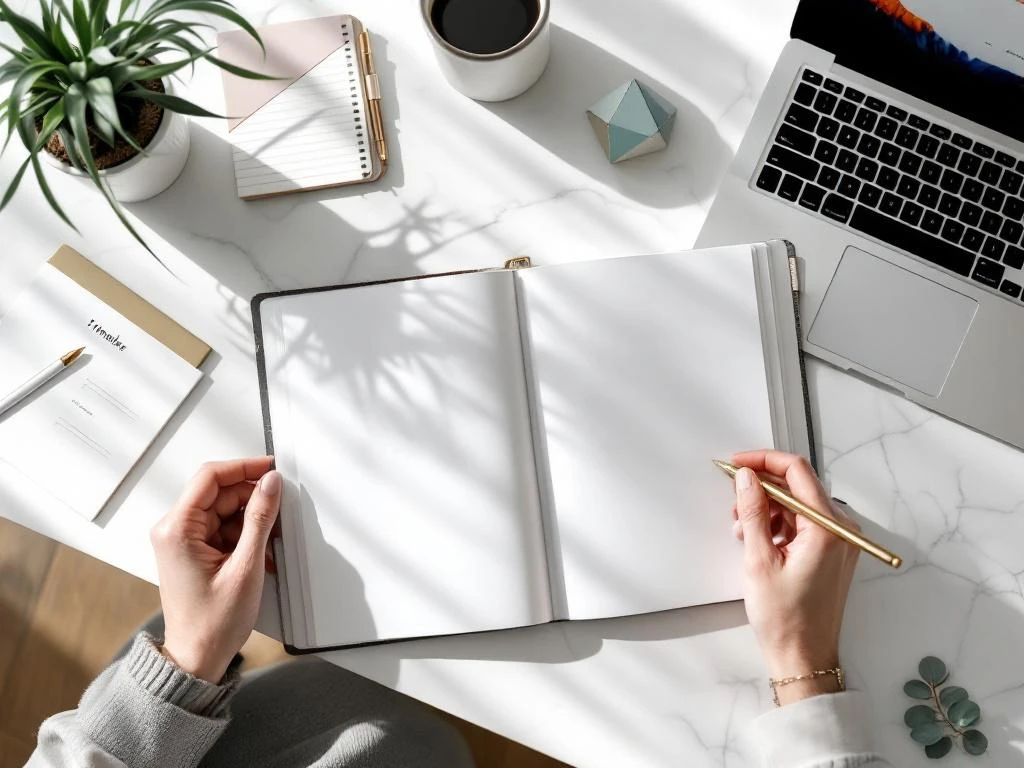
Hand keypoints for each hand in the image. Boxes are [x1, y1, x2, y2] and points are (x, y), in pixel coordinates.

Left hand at [151, 457, 280, 682]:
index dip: (244, 467)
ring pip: (225, 510)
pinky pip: (224, 527)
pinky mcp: (194, 549)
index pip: (210, 477)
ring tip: (268, 546)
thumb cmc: (211, 624)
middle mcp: (174, 529)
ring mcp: (183, 539)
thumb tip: (270, 484)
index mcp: (176, 529)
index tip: (271, 468)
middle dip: (253, 501)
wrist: (197, 658)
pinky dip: (246, 536)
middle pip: (220, 492)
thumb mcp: (245, 567)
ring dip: (252, 522)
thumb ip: (260, 519)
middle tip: (278, 514)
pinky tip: (259, 555)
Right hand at [730, 450, 859, 704]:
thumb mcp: (759, 561)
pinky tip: (758, 541)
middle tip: (733, 503)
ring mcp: (839, 541)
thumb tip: (746, 477)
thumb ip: (754, 512)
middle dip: (761, 489)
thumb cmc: (785, 619)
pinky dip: (778, 525)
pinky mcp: (832, 552)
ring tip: (742, 530)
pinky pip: (803, 523)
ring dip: (767, 509)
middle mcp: (842, 530)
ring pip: (797, 505)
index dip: (762, 461)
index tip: (735, 464)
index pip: (797, 471)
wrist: (804, 658)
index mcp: (828, 528)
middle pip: (798, 486)